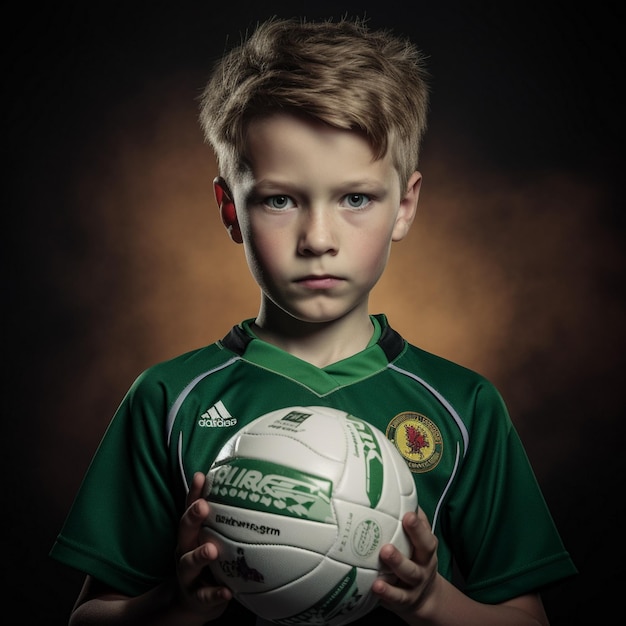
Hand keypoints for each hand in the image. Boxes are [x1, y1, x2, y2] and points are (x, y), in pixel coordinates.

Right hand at [174, 471, 232, 619]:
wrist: (192, 601)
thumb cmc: (207, 562)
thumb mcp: (210, 538)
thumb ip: (223, 519)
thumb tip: (247, 490)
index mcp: (191, 534)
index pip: (190, 509)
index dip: (193, 493)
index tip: (200, 477)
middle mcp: (185, 550)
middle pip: (184, 531)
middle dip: (192, 518)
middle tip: (202, 506)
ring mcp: (188, 574)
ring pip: (189, 563)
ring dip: (199, 555)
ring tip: (211, 550)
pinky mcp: (196, 597)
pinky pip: (205, 596)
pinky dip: (215, 594)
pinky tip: (226, 591)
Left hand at [371, 507, 438, 618]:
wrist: (424, 598)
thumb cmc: (414, 559)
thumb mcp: (417, 542)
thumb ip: (410, 521)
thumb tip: (397, 491)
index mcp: (426, 549)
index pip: (426, 535)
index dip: (418, 526)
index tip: (408, 514)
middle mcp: (424, 565)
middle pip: (423, 551)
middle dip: (414, 537)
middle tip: (396, 532)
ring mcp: (415, 584)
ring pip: (409, 574)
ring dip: (397, 563)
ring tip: (384, 554)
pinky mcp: (405, 600)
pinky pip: (397, 597)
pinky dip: (387, 593)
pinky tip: (376, 586)